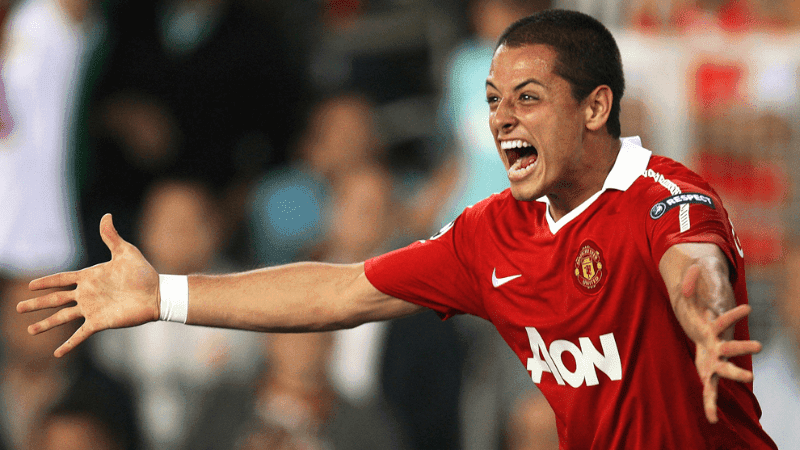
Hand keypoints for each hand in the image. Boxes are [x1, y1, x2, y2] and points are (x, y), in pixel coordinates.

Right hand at [17, 214, 159, 356]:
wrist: (157, 294)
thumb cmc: (143, 272)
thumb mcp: (126, 252)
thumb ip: (111, 236)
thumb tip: (107, 215)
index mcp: (90, 277)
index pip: (62, 279)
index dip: (46, 282)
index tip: (29, 286)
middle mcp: (87, 294)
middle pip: (56, 299)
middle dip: (37, 303)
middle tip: (18, 308)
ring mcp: (92, 309)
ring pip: (62, 317)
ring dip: (45, 324)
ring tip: (30, 330)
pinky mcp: (100, 322)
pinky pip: (80, 334)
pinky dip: (68, 344)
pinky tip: (57, 353)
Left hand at [674, 264, 761, 423]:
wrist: (699, 319)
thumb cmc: (697, 303)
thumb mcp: (690, 288)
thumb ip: (690, 281)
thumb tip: (689, 272)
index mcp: (713, 325)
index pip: (723, 318)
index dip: (733, 313)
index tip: (748, 308)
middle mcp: (717, 344)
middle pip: (730, 346)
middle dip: (742, 347)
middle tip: (760, 346)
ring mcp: (713, 358)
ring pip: (724, 370)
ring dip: (734, 375)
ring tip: (749, 381)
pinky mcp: (706, 369)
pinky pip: (708, 388)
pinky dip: (710, 402)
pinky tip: (711, 419)